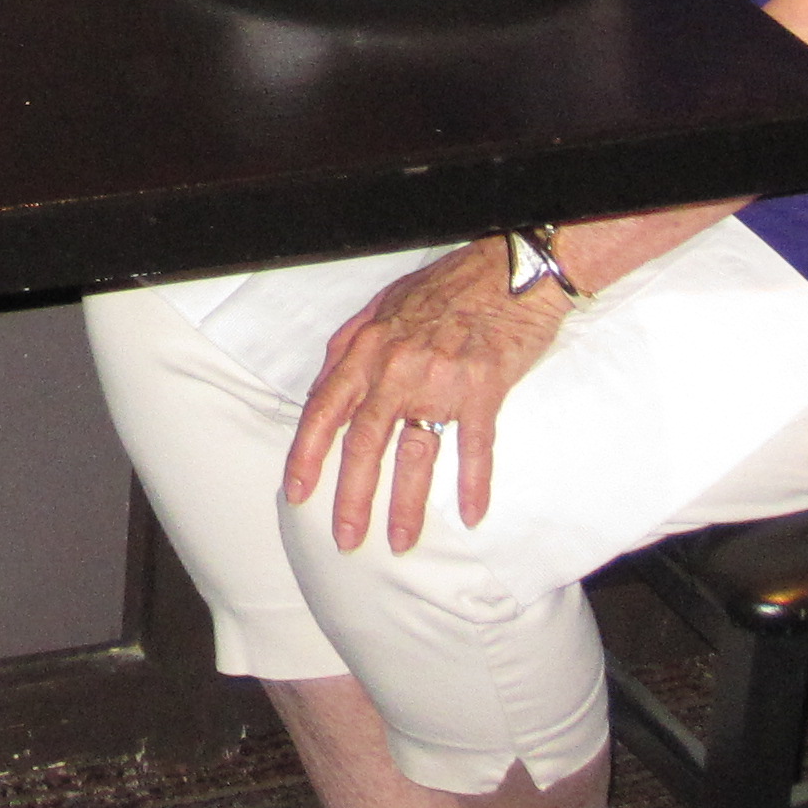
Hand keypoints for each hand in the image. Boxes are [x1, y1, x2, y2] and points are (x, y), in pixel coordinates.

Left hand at [283, 243, 569, 551]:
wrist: (511, 267)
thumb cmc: (449, 285)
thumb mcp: (385, 305)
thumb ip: (353, 346)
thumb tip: (328, 387)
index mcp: (366, 345)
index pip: (324, 409)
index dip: (306, 454)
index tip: (297, 492)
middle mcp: (395, 365)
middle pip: (363, 442)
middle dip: (351, 497)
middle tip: (346, 539)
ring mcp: (439, 378)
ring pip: (415, 452)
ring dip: (406, 503)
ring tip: (400, 540)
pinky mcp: (483, 387)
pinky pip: (474, 446)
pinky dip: (475, 483)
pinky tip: (473, 514)